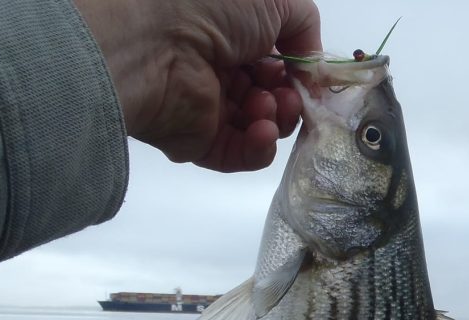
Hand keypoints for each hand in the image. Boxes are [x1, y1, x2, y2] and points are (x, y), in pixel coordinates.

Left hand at [74, 0, 321, 171]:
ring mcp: (209, 110)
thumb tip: (312, 65)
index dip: (297, 70)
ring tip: (269, 103)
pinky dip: (260, 147)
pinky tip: (262, 129)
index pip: (275, 62)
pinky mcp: (200, 143)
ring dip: (277, 117)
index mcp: (230, 35)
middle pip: (273, 97)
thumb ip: (305, 25)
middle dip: (291, 96)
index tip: (309, 75)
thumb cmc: (209, 6)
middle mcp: (218, 71)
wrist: (155, 42)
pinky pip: (241, 155)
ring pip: (261, 127)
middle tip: (289, 92)